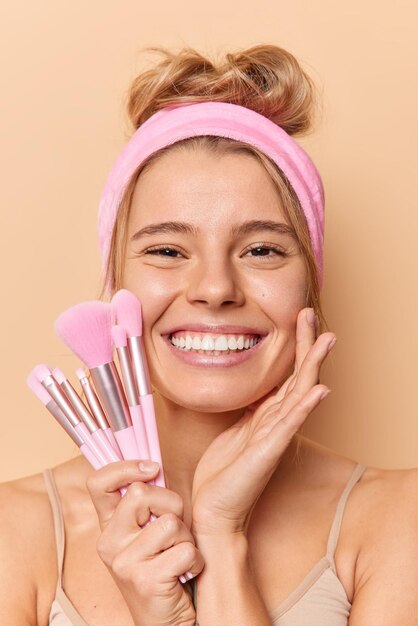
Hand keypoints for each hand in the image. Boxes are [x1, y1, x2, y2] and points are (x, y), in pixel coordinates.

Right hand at [87, 460, 203, 625]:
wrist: (164, 621)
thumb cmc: (164, 568)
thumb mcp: (147, 533)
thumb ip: (145, 503)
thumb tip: (153, 466)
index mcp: (108, 527)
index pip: (98, 482)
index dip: (125, 467)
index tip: (151, 468)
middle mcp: (109, 543)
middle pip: (142, 493)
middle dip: (171, 504)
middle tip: (174, 529)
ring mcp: (124, 563)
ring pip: (170, 522)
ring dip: (186, 537)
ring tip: (179, 555)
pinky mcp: (145, 580)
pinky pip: (184, 549)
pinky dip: (194, 560)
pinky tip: (185, 573)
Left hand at [191, 307, 335, 536]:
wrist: (215, 509)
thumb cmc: (224, 472)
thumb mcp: (236, 431)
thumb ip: (251, 411)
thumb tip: (257, 390)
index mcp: (268, 416)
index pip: (288, 376)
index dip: (297, 347)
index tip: (301, 319)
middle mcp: (276, 423)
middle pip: (298, 377)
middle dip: (307, 346)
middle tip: (313, 316)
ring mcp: (274, 437)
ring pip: (299, 395)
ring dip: (313, 366)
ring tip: (327, 341)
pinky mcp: (266, 453)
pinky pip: (287, 425)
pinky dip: (304, 407)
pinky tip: (318, 390)